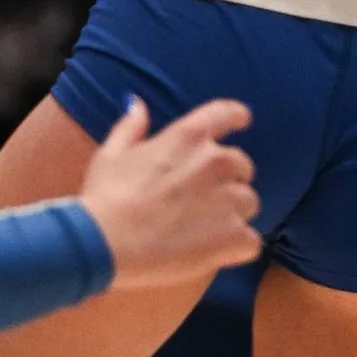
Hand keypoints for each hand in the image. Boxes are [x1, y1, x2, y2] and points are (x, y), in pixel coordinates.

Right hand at [79, 95, 259, 285]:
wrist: (106, 242)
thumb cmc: (105, 197)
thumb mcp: (111, 153)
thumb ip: (131, 127)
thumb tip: (137, 103)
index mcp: (188, 137)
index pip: (227, 114)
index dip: (237, 116)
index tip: (242, 120)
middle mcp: (215, 161)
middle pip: (242, 166)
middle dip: (227, 181)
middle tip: (200, 201)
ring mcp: (228, 199)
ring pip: (248, 203)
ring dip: (233, 214)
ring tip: (203, 231)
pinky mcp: (233, 236)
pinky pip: (251, 241)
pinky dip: (236, 247)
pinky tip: (213, 252)